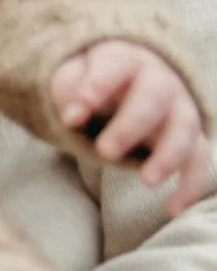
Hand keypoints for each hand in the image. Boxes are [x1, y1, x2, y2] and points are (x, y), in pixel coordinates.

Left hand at [53, 42, 209, 213]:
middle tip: (105, 151)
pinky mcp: (189, 137)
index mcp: (126, 61)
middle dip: (131, 124)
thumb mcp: (75, 78)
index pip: (116, 66)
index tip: (76, 111)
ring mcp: (179, 108)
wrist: (128, 82)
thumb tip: (73, 116)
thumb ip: (71, 91)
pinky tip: (173, 209)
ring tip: (147, 181)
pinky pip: (198, 159)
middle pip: (155, 96)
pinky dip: (190, 184)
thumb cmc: (96, 83)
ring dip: (169, 155)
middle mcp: (160, 81)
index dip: (98, 85)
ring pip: (185, 127)